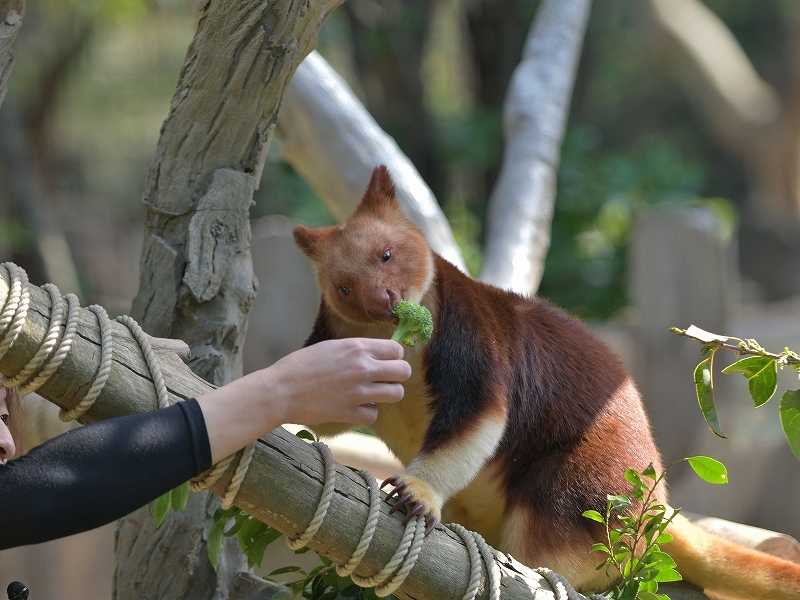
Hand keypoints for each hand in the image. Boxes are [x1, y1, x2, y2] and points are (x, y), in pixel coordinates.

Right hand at [265, 338, 410, 426]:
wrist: (280, 391)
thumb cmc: (301, 366)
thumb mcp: (331, 347)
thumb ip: (356, 350)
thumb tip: (378, 354)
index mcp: (356, 348)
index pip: (396, 350)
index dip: (394, 357)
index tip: (387, 362)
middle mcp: (361, 368)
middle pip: (403, 371)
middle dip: (398, 375)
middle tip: (386, 379)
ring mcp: (357, 392)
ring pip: (396, 394)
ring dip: (387, 395)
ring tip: (374, 394)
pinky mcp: (349, 413)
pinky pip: (375, 414)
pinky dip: (368, 412)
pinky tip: (356, 407)